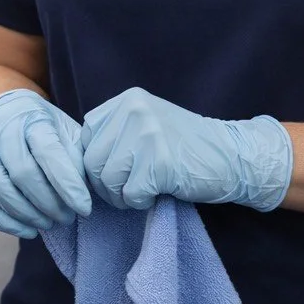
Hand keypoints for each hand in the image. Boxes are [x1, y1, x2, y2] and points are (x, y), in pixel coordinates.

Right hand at [0, 89, 93, 238]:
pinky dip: (5, 222)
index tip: (84, 208)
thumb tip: (85, 192)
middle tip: (67, 217)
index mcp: (31, 117)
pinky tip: (28, 229)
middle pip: (22, 173)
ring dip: (27, 215)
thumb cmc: (42, 126)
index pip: (48, 152)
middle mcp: (0, 129)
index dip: (67, 184)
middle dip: (48, 203)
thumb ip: (77, 157)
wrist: (2, 112)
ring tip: (49, 223)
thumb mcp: (65, 129)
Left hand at [81, 87, 292, 211]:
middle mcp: (135, 111)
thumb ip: (114, 133)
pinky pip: (131, 194)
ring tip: (142, 191)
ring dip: (121, 196)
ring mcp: (148, 134)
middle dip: (106, 185)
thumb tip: (73, 162)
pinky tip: (157, 194)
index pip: (86, 137)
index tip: (115, 175)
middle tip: (128, 191)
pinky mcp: (161, 161)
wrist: (231, 156)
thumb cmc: (183, 147)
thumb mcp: (145, 124)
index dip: (96, 163)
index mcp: (127, 100)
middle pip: (92, 161)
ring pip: (108, 180)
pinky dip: (140, 203)